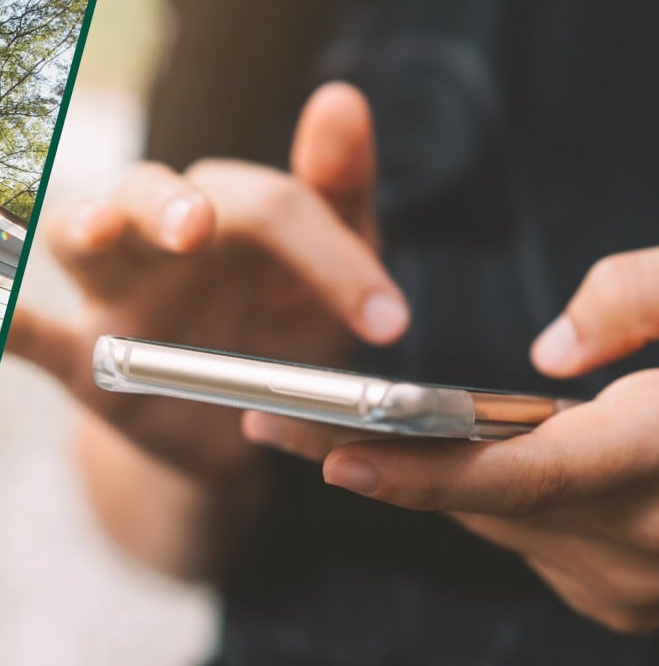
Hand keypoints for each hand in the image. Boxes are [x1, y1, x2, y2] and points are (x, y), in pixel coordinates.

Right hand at [6, 83, 409, 480]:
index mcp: (229, 213)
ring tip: (96, 231)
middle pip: (144, 193)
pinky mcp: (83, 361)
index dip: (331, 256)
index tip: (390, 321)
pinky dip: (9, 327)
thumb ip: (339, 194)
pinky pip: (34, 337)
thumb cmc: (285, 332)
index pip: (269, 208)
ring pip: (77, 241)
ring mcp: (116, 297)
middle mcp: (162, 241)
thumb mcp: (332, 274)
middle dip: (164, 202)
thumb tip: (340, 97)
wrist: (240, 432)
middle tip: (196, 226)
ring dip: (81, 226)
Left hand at [312, 247, 658, 632]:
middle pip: (477, 503)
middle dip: (372, 460)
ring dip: (423, 480)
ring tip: (326, 431)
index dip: (419, 470)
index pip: (520, 476)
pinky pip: (531, 544)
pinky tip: (445, 463)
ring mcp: (640, 587)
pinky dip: (490, 502)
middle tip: (272, 419)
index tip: (329, 453)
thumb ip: (640, 297)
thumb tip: (552, 351)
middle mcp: (645, 543)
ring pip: (496, 525)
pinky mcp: (633, 597)